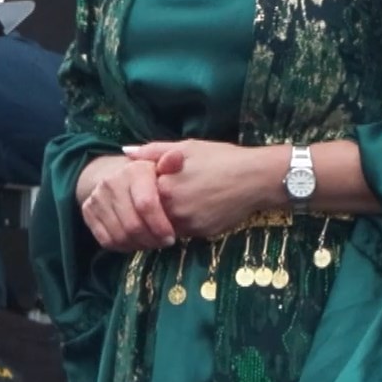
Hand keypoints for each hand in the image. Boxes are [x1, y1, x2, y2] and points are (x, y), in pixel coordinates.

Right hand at [75, 154, 176, 251]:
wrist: (116, 175)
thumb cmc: (149, 176)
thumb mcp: (163, 167)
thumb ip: (172, 163)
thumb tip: (177, 157)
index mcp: (133, 171)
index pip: (146, 205)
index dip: (159, 226)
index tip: (171, 237)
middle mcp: (111, 182)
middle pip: (132, 225)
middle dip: (151, 239)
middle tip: (163, 242)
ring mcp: (97, 197)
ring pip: (119, 236)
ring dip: (139, 245)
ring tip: (152, 242)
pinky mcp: (88, 211)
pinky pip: (106, 240)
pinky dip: (124, 247)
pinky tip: (136, 242)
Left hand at [127, 141, 285, 239]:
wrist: (256, 178)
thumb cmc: (222, 158)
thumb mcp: (187, 147)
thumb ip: (153, 151)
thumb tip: (125, 152)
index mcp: (164, 186)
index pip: (142, 194)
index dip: (150, 187)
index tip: (161, 180)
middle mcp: (172, 209)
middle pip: (153, 211)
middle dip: (159, 204)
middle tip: (178, 189)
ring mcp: (187, 224)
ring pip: (168, 224)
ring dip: (171, 216)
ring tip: (190, 198)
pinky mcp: (202, 234)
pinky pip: (185, 231)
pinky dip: (187, 222)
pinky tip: (201, 207)